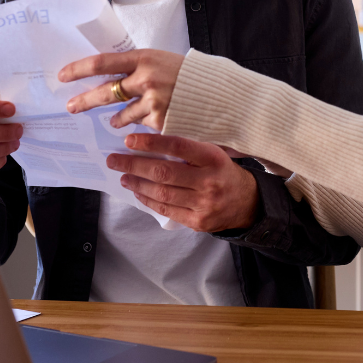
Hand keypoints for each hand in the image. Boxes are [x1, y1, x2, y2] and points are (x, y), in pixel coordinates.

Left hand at [59, 49, 183, 130]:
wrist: (217, 92)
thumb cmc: (187, 74)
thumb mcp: (160, 60)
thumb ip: (136, 67)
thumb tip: (108, 76)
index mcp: (143, 58)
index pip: (102, 63)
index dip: (79, 69)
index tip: (63, 76)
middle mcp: (146, 79)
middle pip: (105, 92)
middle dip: (85, 101)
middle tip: (71, 107)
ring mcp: (153, 102)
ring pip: (122, 114)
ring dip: (116, 119)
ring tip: (113, 121)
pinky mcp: (160, 121)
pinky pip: (141, 125)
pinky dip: (141, 124)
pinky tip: (149, 121)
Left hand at [107, 133, 258, 232]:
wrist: (248, 203)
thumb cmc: (224, 172)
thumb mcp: (214, 154)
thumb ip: (189, 149)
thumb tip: (150, 142)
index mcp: (213, 158)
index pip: (177, 148)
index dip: (151, 143)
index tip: (129, 140)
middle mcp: (209, 181)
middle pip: (164, 173)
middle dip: (134, 165)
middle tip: (114, 160)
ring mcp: (204, 204)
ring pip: (162, 193)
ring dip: (137, 184)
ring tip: (123, 176)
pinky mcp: (198, 222)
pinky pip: (166, 210)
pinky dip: (148, 200)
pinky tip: (138, 192)